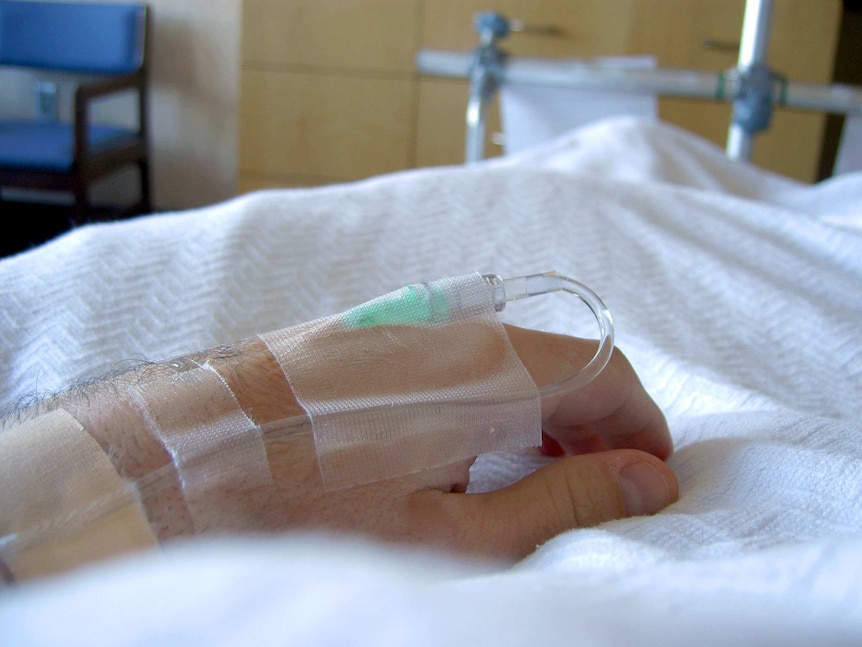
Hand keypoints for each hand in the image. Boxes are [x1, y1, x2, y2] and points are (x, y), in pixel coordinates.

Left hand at [245, 325, 676, 560]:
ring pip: (511, 359)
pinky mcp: (368, 337)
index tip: (649, 477)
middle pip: (562, 363)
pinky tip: (473, 448)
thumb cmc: (310, 515)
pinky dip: (491, 400)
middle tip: (601, 487)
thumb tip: (645, 482)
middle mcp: (453, 329)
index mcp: (488, 369)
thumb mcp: (451, 534)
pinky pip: (460, 358)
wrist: (178, 464)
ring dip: (544, 413)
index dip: (641, 426)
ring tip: (543, 476)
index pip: (605, 373)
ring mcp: (406, 328)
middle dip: (598, 423)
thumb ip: (559, 501)